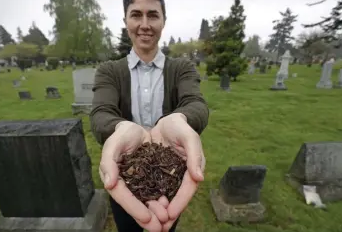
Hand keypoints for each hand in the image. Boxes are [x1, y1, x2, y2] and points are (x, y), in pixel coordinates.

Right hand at [99, 121, 164, 231]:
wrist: (139, 127)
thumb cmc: (123, 134)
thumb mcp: (114, 142)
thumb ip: (108, 161)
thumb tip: (109, 184)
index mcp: (114, 176)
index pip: (122, 194)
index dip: (133, 207)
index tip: (145, 218)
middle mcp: (126, 182)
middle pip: (135, 203)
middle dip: (146, 217)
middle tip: (158, 229)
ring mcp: (140, 181)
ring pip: (147, 201)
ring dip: (156, 213)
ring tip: (167, 221)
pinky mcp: (152, 178)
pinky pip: (157, 192)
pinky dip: (164, 201)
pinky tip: (172, 209)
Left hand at [150, 113, 205, 230]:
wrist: (165, 120)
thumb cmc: (179, 126)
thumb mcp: (188, 136)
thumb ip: (194, 155)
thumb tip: (199, 178)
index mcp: (192, 168)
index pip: (188, 188)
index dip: (181, 202)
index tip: (171, 214)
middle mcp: (181, 175)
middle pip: (176, 197)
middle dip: (169, 212)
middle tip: (160, 227)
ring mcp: (168, 175)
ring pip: (165, 196)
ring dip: (158, 210)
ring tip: (150, 222)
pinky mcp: (156, 173)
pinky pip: (153, 188)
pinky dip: (149, 199)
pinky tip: (142, 208)